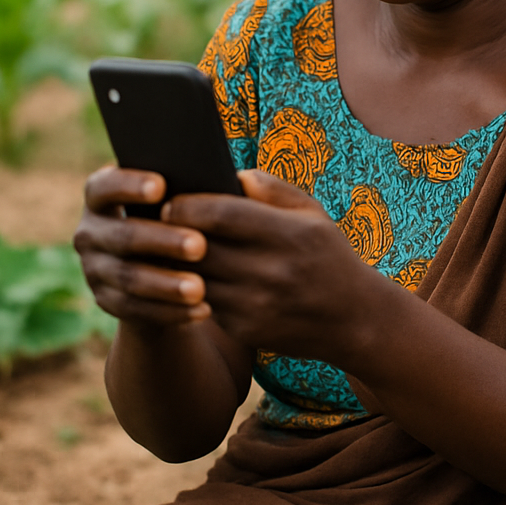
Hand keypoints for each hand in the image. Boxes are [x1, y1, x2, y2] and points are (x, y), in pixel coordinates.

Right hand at [74, 165, 211, 327]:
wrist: (163, 263)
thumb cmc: (182, 215)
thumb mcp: (185, 198)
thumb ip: (202, 186)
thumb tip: (243, 179)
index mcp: (102, 194)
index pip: (104, 186)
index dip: (129, 185)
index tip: (162, 186)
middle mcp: (91, 231)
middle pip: (122, 236)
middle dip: (162, 241)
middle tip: (200, 246)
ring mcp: (95, 269)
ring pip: (129, 278)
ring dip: (166, 284)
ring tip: (200, 287)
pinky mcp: (107, 301)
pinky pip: (136, 310)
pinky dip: (170, 311)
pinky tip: (202, 309)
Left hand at [162, 170, 394, 364]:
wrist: (353, 319)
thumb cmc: (328, 255)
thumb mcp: (312, 213)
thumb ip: (272, 188)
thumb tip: (230, 174)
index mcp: (291, 234)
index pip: (222, 214)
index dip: (188, 205)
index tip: (170, 200)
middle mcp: (273, 271)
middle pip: (201, 247)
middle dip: (171, 233)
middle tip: (152, 220)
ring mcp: (258, 305)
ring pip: (196, 278)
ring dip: (173, 264)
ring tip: (159, 246)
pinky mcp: (247, 330)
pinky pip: (205, 303)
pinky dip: (191, 288)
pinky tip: (182, 275)